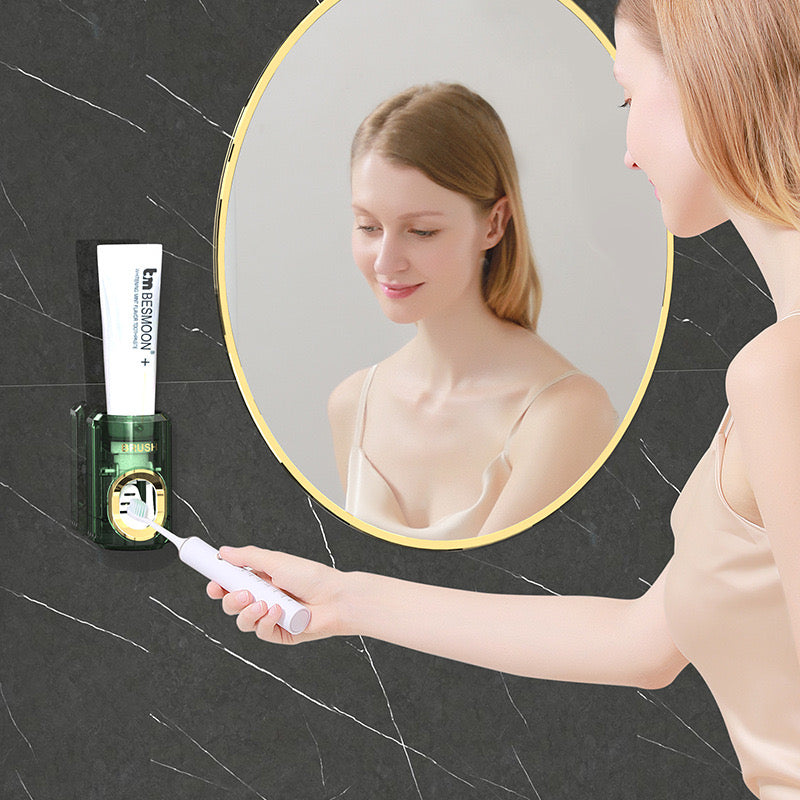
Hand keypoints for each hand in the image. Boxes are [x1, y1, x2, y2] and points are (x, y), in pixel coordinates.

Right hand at [205, 546, 346, 644]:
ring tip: (265, 603)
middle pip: (231, 604)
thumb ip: (248, 557)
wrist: (335, 598)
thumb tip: (224, 552)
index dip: (218, 584)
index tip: (212, 583)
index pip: (231, 583)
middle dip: (230, 600)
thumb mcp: (277, 561)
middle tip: (242, 593)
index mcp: (261, 578)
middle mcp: (264, 597)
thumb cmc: (312, 576)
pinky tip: (279, 612)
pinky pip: (261, 632)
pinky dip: (267, 622)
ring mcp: (270, 616)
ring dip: (248, 612)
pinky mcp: (279, 632)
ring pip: (242, 621)